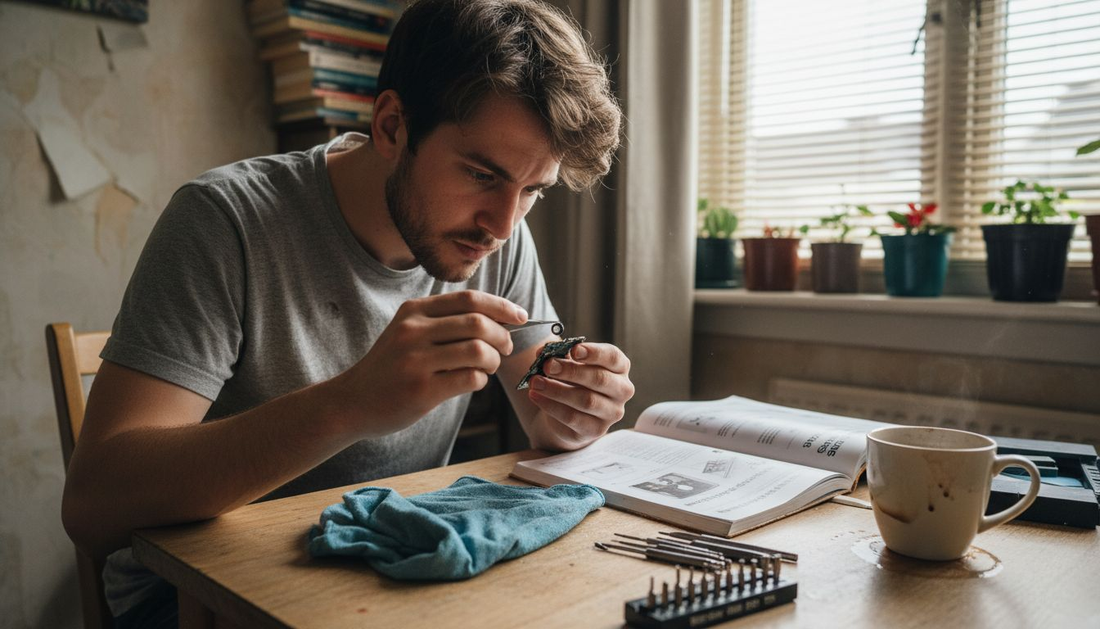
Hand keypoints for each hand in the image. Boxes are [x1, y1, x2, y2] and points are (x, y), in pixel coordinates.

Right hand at [330, 290, 526, 437]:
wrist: (351, 402)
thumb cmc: (391, 368)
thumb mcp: (408, 332)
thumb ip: (445, 321)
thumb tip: (500, 317)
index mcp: (414, 311)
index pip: (470, 299)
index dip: (502, 306)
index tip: (520, 317)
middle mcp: (413, 331)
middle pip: (479, 323)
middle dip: (503, 336)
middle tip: (504, 348)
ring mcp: (416, 361)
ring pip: (479, 350)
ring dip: (494, 360)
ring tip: (487, 367)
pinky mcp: (421, 390)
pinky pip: (470, 378)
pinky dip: (481, 380)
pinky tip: (473, 382)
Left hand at [525, 342, 633, 447]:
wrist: (566, 413)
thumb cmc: (572, 381)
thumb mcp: (567, 363)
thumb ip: (559, 355)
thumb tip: (543, 351)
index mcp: (619, 367)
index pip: (612, 357)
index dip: (594, 353)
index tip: (574, 349)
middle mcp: (622, 390)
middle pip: (599, 379)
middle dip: (571, 371)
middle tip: (548, 365)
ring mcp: (611, 412)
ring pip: (586, 400)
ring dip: (557, 390)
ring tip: (536, 382)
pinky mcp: (596, 429)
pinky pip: (573, 417)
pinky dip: (551, 406)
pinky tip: (536, 396)